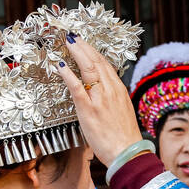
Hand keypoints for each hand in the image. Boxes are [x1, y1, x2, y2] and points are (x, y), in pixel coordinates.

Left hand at [56, 38, 143, 166]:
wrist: (128, 153)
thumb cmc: (124, 137)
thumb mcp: (122, 112)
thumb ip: (111, 99)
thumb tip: (101, 93)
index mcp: (119, 90)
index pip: (105, 64)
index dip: (93, 51)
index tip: (84, 43)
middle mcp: (111, 90)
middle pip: (96, 61)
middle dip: (83, 46)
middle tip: (72, 35)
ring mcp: (100, 99)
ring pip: (88, 69)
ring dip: (76, 52)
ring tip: (67, 42)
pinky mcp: (89, 110)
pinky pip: (77, 87)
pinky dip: (68, 74)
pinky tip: (60, 65)